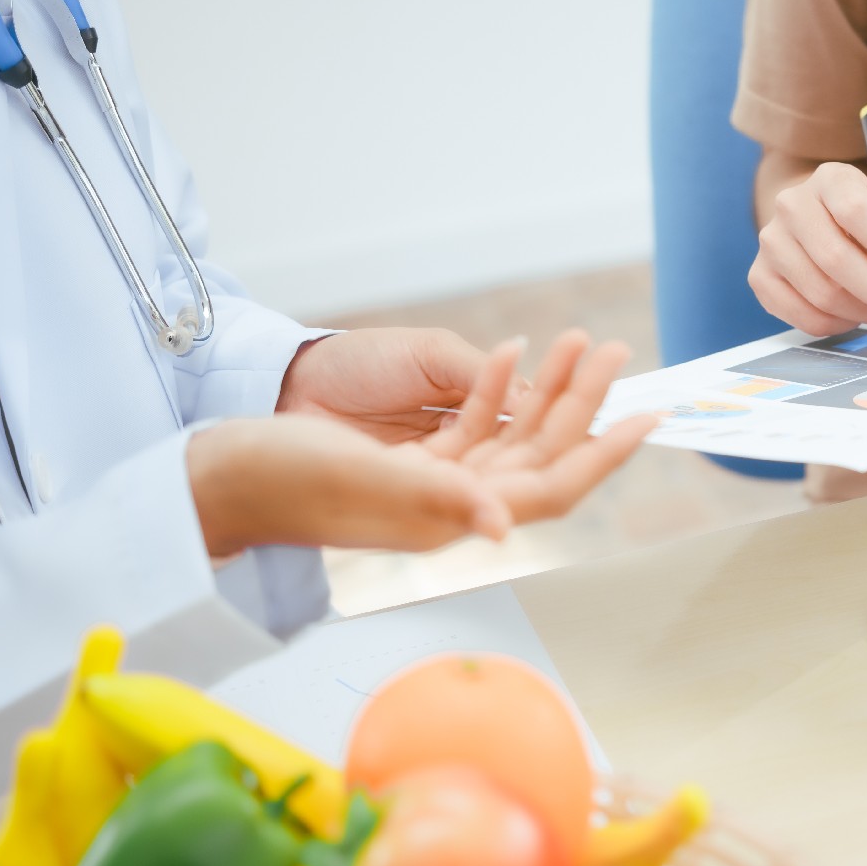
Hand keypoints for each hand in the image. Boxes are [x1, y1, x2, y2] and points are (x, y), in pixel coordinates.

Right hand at [193, 332, 652, 556]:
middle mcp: (451, 503)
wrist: (219, 477)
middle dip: (585, 404)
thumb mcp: (365, 482)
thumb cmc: (284, 479)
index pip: (552, 487)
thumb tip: (504, 523)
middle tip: (615, 351)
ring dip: (548, 390)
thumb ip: (439, 498)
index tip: (647, 417)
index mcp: (451, 515)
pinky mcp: (406, 460)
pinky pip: (471, 425)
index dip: (603, 454)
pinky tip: (512, 352)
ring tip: (579, 341)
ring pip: (514, 435)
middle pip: (543, 455)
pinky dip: (495, 389)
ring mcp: (432, 481)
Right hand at [750, 161, 866, 332]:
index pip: (855, 213)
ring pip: (820, 293)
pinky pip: (802, 316)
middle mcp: (792, 204)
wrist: (831, 229)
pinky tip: (852, 313)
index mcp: (833, 179)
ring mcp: (770, 241)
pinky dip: (837, 325)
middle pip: (835, 259)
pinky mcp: (760, 276)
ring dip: (861, 312)